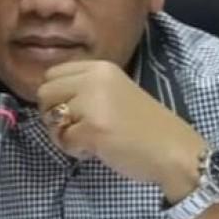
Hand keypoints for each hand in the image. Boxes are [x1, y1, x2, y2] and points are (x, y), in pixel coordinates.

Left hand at [37, 60, 206, 201]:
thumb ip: (85, 90)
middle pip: (44, 93)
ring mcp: (93, 103)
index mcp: (100, 67)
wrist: (174, 151)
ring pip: (50, 117)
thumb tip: (47, 99)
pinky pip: (63, 140)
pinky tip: (97, 149)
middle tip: (78, 129)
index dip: (56, 96)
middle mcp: (94, 78)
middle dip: (53, 115)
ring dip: (63, 134)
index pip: (52, 73)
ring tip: (88, 140)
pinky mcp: (93, 128)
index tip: (74, 112)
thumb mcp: (114, 93)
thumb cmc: (145, 127)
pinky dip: (75, 150)